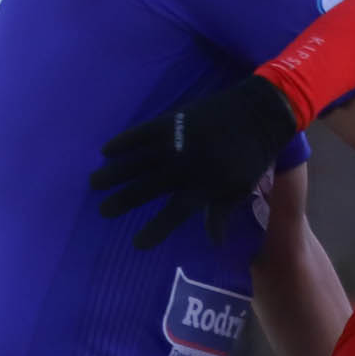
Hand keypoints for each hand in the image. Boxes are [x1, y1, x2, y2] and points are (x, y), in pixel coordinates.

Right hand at [89, 74, 301, 249]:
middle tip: (103, 211)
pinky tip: (105, 151)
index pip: (176, 212)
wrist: (260, 111)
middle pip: (151, 186)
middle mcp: (191, 165)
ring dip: (116, 172)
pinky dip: (125, 141)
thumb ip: (222, 213)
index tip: (136, 244)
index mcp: (208, 185)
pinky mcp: (176, 119)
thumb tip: (212, 243)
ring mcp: (181, 140)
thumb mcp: (241, 188)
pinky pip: (144, 132)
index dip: (156, 229)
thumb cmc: (252, 155)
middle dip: (125, 200)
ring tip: (94, 184)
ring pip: (142, 160)